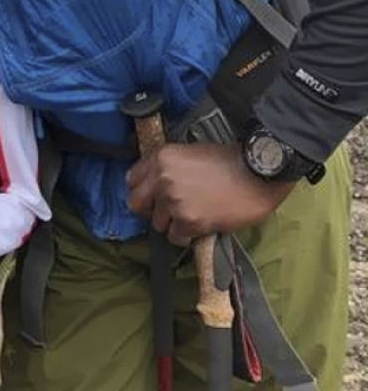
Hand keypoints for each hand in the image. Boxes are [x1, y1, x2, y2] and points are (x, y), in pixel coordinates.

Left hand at [126, 142, 294, 244]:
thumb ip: (168, 167)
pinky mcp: (189, 221)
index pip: (132, 180)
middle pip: (136, 204)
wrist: (258, 173)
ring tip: (192, 216)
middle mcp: (162, 178)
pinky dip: (186, 236)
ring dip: (172, 224)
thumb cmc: (229, 161)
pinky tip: (200, 226)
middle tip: (167, 213)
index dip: (143, 190)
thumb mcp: (190, 153)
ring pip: (157, 224)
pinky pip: (175, 237)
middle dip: (150, 211)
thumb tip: (155, 185)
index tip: (153, 196)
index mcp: (161, 157)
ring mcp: (174, 200)